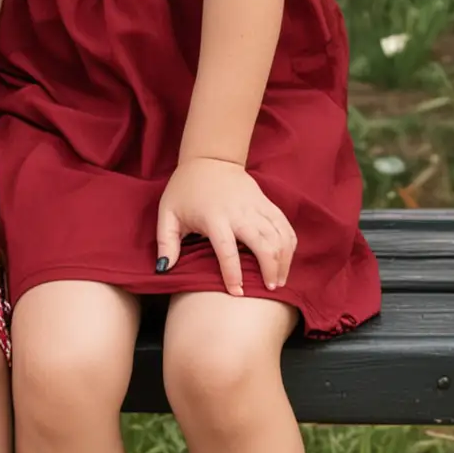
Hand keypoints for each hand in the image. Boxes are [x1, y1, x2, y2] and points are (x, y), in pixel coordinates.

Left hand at [156, 158, 295, 297]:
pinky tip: (287, 259)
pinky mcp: (267, 202)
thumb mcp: (168, 213)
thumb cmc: (185, 189)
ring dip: (283, 260)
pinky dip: (289, 243)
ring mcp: (256, 206)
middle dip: (270, 269)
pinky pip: (285, 225)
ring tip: (279, 280)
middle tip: (270, 289)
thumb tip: (164, 268)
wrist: (209, 159)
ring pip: (278, 235)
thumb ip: (166, 242)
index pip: (227, 250)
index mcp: (214, 217)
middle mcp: (239, 212)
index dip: (233, 274)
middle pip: (263, 244)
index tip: (238, 293)